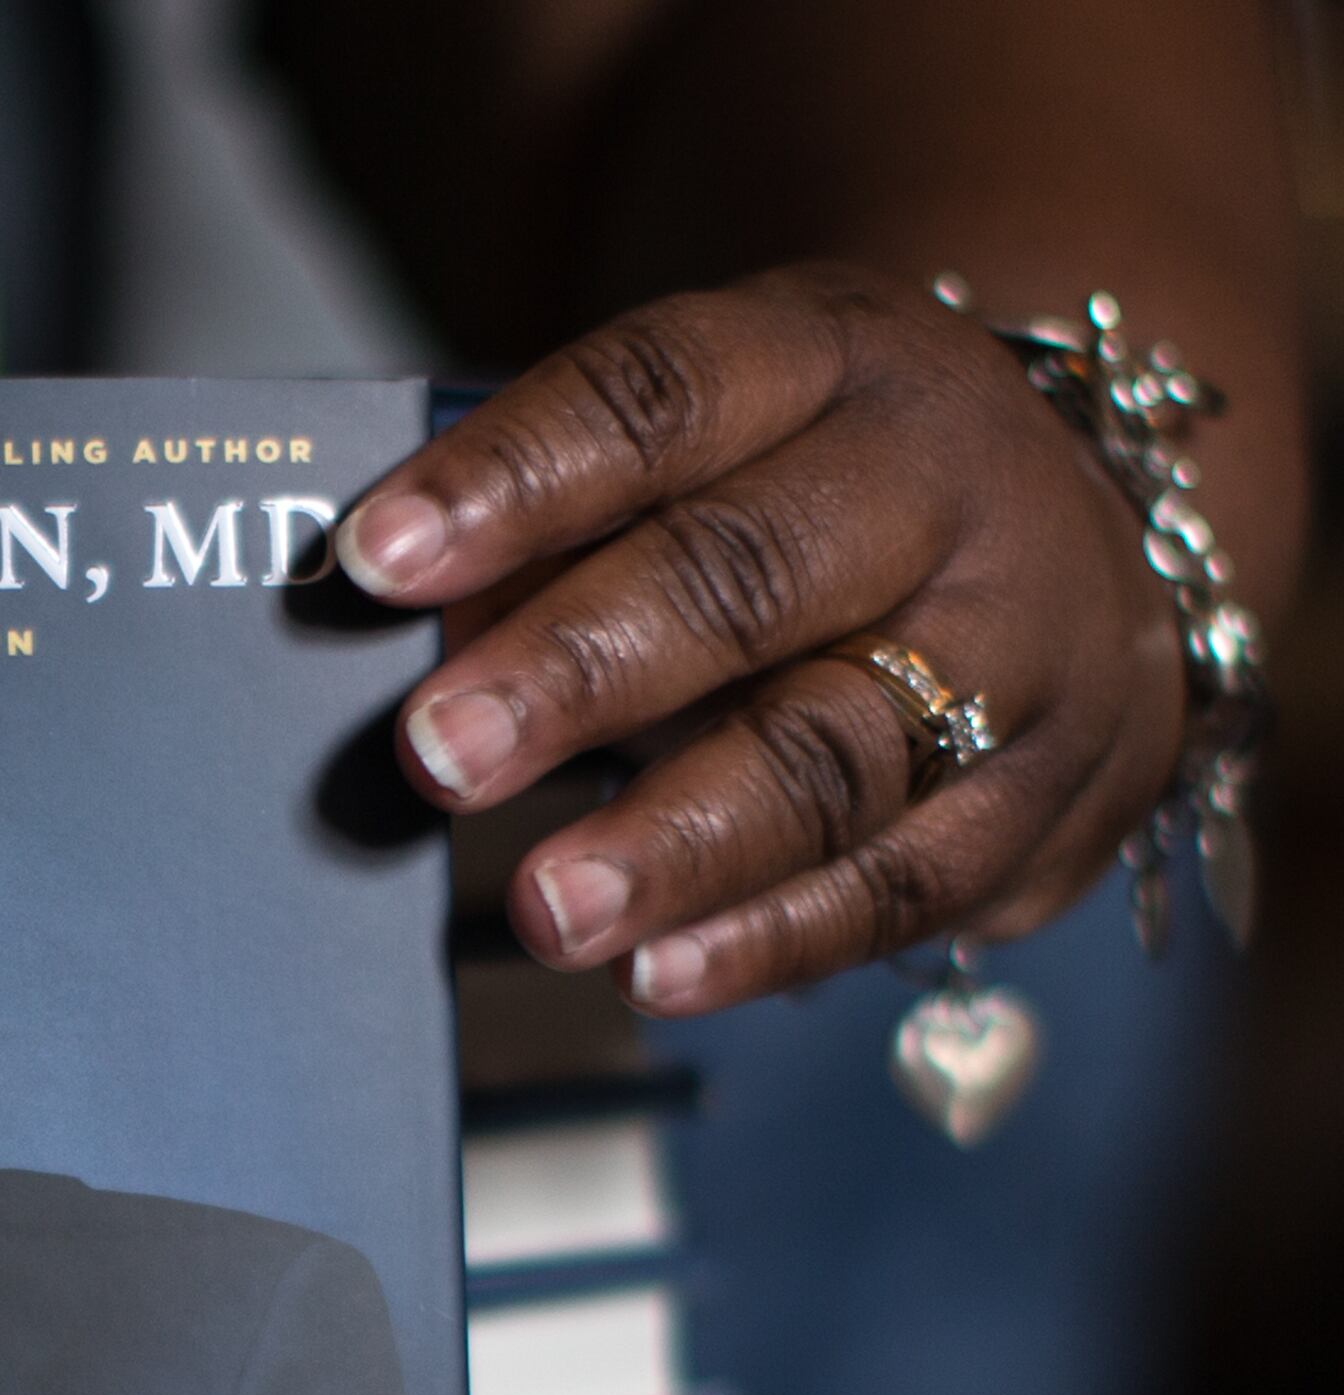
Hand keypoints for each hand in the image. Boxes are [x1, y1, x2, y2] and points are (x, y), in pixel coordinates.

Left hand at [335, 263, 1184, 1012]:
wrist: (1079, 528)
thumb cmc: (814, 490)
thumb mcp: (705, 447)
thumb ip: (561, 527)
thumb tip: (403, 634)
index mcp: (833, 356)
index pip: (662, 396)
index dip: (517, 475)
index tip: (380, 562)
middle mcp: (951, 483)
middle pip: (757, 575)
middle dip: (583, 669)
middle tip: (441, 751)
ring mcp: (1031, 641)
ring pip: (846, 752)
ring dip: (679, 844)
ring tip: (552, 908)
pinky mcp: (1064, 790)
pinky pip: (913, 881)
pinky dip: (776, 939)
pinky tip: (659, 973)